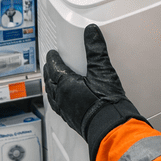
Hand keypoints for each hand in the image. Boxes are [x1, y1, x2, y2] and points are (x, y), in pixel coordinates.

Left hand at [44, 24, 147, 160]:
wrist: (110, 128)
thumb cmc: (105, 103)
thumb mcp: (103, 71)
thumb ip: (96, 50)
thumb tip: (91, 32)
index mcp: (65, 84)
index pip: (54, 67)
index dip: (53, 58)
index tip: (53, 53)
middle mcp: (61, 97)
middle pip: (49, 81)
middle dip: (49, 71)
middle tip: (51, 64)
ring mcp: (66, 110)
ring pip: (52, 95)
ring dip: (51, 86)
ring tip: (54, 82)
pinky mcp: (72, 120)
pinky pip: (59, 107)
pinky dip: (58, 99)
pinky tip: (65, 101)